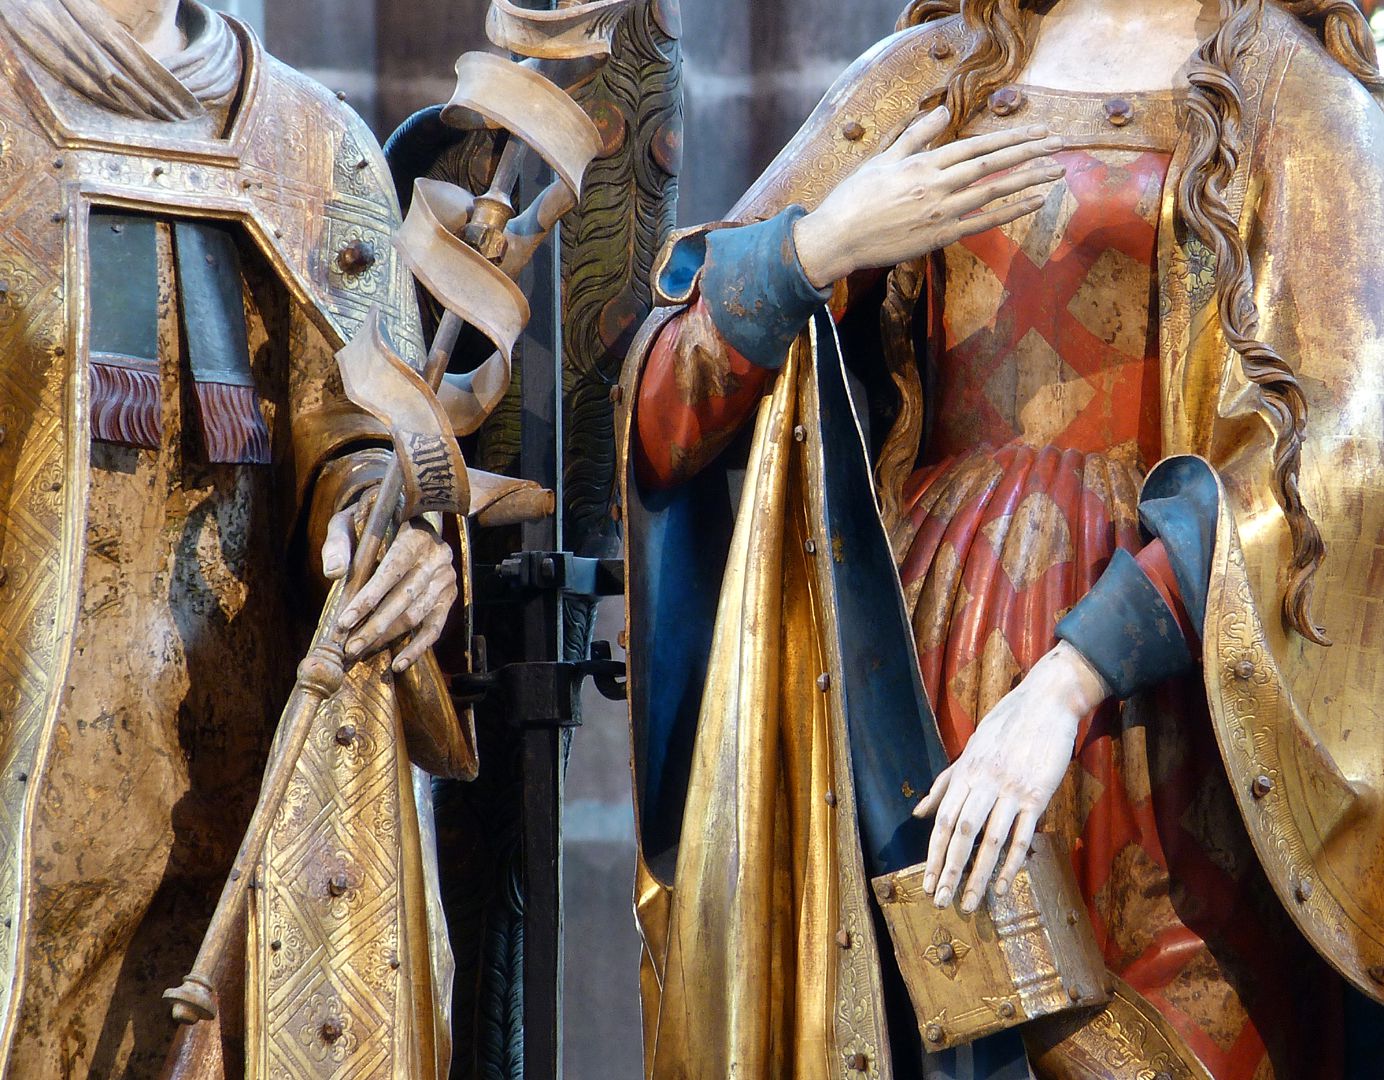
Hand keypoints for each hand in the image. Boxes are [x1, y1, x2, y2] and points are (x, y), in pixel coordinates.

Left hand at [322, 503, 458, 671]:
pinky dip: (417, 648)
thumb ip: (339, 543)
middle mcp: (437, 558)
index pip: (392, 571)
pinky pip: (435, 628)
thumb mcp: (351, 521)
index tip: (343, 622)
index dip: (368, 598)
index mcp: (416, 536)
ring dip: (387, 638)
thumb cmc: (374, 523)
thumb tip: (333, 573)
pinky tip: (398, 663)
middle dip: (374, 627)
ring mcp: (446, 579)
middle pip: (404, 599)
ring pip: (416, 616)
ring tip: (360, 651)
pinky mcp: (449, 597)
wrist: (410, 516)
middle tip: (348, 648)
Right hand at [791, 106, 1065, 287]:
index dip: (1010, 137)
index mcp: (923, 162)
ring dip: (1029, 179)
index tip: (1036, 132)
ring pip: (994, 190)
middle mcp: (937, 184)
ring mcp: (941, 211)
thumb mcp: (883, 158)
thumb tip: (941, 112)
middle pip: (993, 163)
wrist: (839, 236)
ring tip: (1057, 171)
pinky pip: (983, 222)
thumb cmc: (856, 196)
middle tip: (1060, 143)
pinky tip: (1034, 202)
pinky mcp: (940, 236)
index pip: (977, 145)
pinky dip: (1011, 211)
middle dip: (1030, 152)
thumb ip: (916, 135)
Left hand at [912, 642, 1109, 912]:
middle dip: (948, 871)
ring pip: (989, 839)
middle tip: (940, 902)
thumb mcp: (971, 750)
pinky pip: (1022, 834)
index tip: (926, 882)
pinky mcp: (1038, 794)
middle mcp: (983, 782)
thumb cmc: (1008, 725)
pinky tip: (1003, 885)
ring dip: (977, 874)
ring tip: (969, 903)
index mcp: (965, 773)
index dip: (933, 854)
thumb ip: (945, 783)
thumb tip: (917, 812)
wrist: (1047, 701)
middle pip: (960, 833)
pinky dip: (1011, 862)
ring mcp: (1011, 789)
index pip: (943, 821)